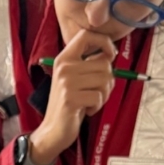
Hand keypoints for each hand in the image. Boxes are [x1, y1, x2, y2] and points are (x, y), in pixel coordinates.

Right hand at [29, 29, 115, 164]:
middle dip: (107, 81)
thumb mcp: (75, 78)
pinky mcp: (71, 98)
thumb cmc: (69, 104)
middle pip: (104, 63)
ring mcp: (66, 82)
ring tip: (90, 101)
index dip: (104, 41)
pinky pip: (99, 96)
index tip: (110, 55)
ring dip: (103, 95)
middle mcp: (64, 67)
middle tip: (96, 92)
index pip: (86, 35)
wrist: (53, 130)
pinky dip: (97, 106)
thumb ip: (89, 64)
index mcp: (64, 58)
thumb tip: (110, 53)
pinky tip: (87, 110)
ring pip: (105, 80)